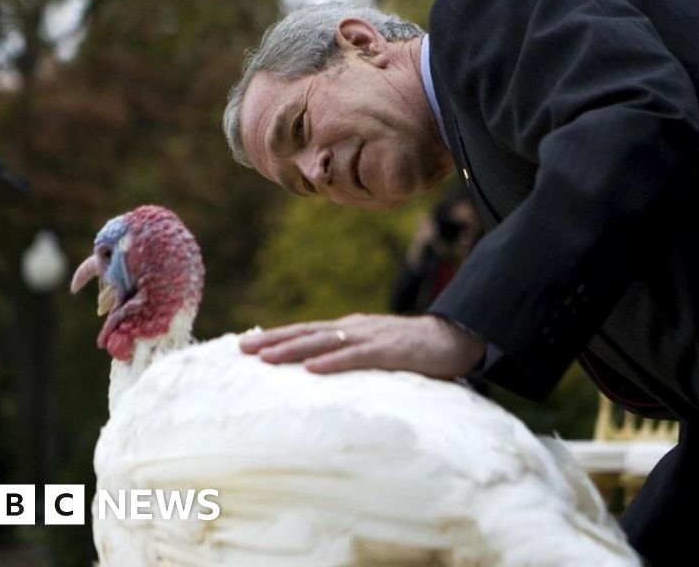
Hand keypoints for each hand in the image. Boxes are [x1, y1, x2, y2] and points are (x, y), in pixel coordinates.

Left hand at [239, 313, 486, 379]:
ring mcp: (371, 338)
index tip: (247, 344)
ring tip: (266, 358)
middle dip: (274, 340)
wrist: (456, 339)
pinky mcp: (390, 351)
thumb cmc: (415, 349)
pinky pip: (357, 357)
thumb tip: (323, 370)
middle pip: (307, 332)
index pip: (307, 331)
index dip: (277, 337)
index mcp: (350, 329)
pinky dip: (333, 362)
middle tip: (242, 347)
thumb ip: (352, 356)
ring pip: (325, 342)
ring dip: (293, 349)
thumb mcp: (376, 350)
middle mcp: (355, 328)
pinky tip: (312, 369)